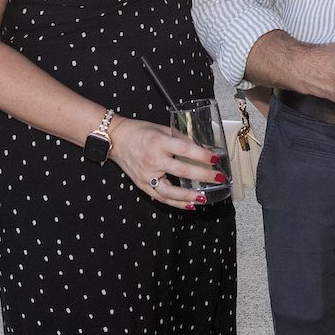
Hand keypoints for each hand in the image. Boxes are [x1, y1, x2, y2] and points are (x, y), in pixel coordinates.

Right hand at [108, 117, 226, 210]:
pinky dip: (176, 203)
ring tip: (204, 198)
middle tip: (219, 178)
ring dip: (188, 196)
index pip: (184, 150)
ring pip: (170, 191)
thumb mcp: (162, 129)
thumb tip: (202, 148)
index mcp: (158, 142)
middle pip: (182, 171)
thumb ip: (182, 139)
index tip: (215, 159)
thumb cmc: (140, 132)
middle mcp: (153, 160)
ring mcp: (147, 175)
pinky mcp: (142, 185)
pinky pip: (160, 197)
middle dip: (203, 176)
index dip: (201, 155)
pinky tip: (189, 204)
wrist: (116, 139)